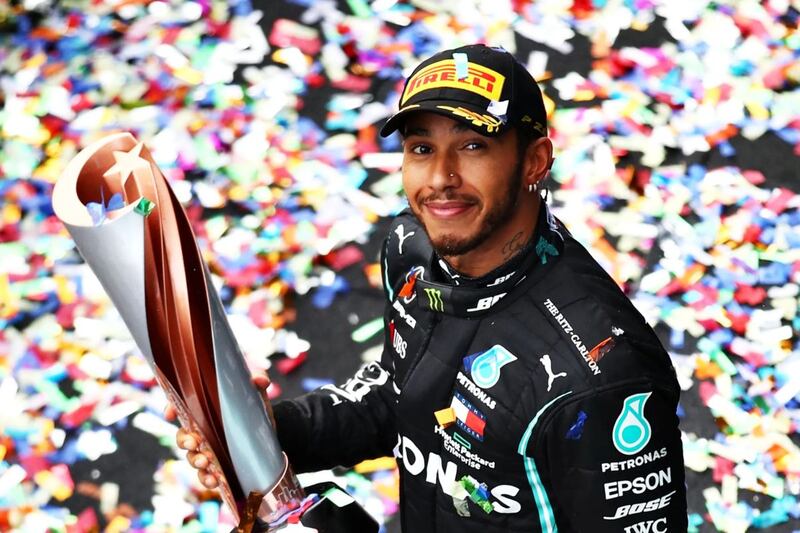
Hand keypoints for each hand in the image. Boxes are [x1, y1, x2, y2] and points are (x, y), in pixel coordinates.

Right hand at [165, 372, 273, 488]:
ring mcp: (208, 452)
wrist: (269, 436)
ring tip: (206, 462)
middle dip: (185, 441)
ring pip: (192, 458)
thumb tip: (260, 380)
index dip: (172, 409)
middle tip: (194, 443)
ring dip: (195, 461)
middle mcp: (203, 433)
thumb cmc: (255, 412)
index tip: (170, 414)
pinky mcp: (218, 469)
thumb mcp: (256, 397)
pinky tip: (214, 480)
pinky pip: (205, 476)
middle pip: (183, 437)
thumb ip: (257, 385)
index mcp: (207, 413)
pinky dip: (207, 479)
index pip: (183, 409)